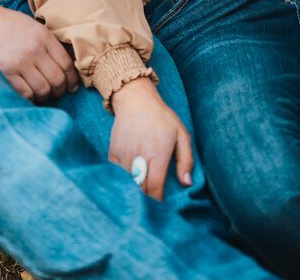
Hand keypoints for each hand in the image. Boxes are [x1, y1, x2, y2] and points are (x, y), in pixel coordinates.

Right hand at [0, 0, 79, 100]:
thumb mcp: (26, 24)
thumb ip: (43, 41)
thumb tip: (59, 63)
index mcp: (42, 34)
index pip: (66, 62)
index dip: (72, 79)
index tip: (72, 87)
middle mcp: (34, 48)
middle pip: (58, 79)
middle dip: (60, 90)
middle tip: (57, 94)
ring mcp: (20, 61)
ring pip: (43, 89)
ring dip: (45, 96)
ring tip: (41, 95)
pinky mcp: (5, 72)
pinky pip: (25, 93)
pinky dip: (29, 98)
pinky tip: (27, 96)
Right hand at [109, 78, 192, 199]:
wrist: (135, 100)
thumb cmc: (162, 118)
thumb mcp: (181, 134)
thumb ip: (186, 160)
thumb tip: (187, 184)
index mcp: (157, 155)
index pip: (154, 189)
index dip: (158, 199)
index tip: (162, 198)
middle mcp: (139, 157)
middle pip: (141, 189)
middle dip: (148, 193)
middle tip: (154, 187)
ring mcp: (124, 155)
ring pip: (129, 182)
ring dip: (136, 183)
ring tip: (144, 176)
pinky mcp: (113, 153)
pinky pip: (117, 174)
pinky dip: (124, 175)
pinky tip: (132, 167)